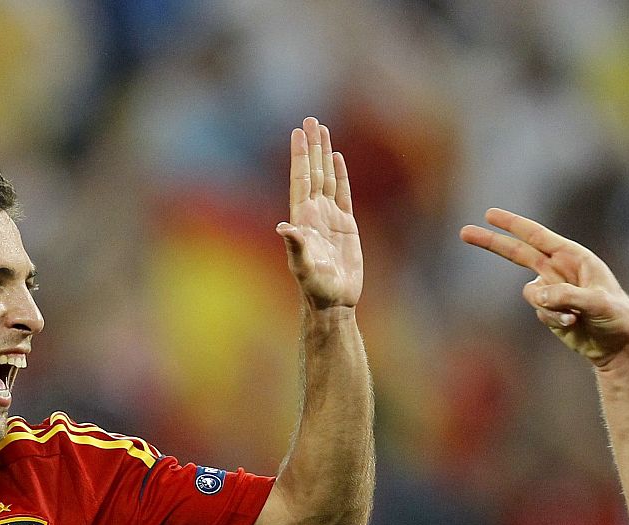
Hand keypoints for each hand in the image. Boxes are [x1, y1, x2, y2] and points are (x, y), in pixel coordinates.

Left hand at [278, 117, 362, 309]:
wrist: (334, 301)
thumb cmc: (316, 287)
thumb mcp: (303, 267)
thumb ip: (295, 246)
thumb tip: (283, 228)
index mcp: (302, 218)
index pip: (301, 179)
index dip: (300, 156)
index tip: (298, 132)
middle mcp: (314, 213)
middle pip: (313, 171)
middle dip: (312, 146)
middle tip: (311, 120)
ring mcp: (330, 217)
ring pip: (327, 177)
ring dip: (325, 154)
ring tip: (323, 130)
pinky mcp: (345, 225)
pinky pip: (343, 193)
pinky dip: (340, 175)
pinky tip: (338, 159)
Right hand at [460, 209, 628, 367]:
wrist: (618, 345)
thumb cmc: (617, 316)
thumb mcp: (599, 303)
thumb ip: (568, 296)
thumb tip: (536, 294)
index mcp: (573, 256)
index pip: (537, 236)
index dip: (513, 225)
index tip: (489, 214)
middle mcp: (559, 270)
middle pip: (517, 253)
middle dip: (492, 243)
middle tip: (464, 232)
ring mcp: (552, 291)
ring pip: (531, 294)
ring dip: (549, 307)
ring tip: (574, 318)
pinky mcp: (549, 311)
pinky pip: (539, 313)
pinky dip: (554, 320)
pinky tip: (574, 325)